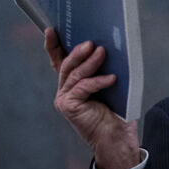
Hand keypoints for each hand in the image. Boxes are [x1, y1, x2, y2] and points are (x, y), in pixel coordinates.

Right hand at [44, 28, 140, 168]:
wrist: (117, 138)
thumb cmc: (117, 111)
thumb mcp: (111, 84)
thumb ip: (103, 68)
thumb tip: (106, 46)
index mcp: (72, 84)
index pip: (60, 61)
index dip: (54, 46)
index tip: (51, 29)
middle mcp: (64, 91)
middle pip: (67, 65)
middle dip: (78, 52)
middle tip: (91, 42)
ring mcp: (64, 100)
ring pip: (75, 75)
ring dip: (89, 62)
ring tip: (102, 52)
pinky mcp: (68, 107)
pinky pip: (83, 87)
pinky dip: (98, 81)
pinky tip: (112, 78)